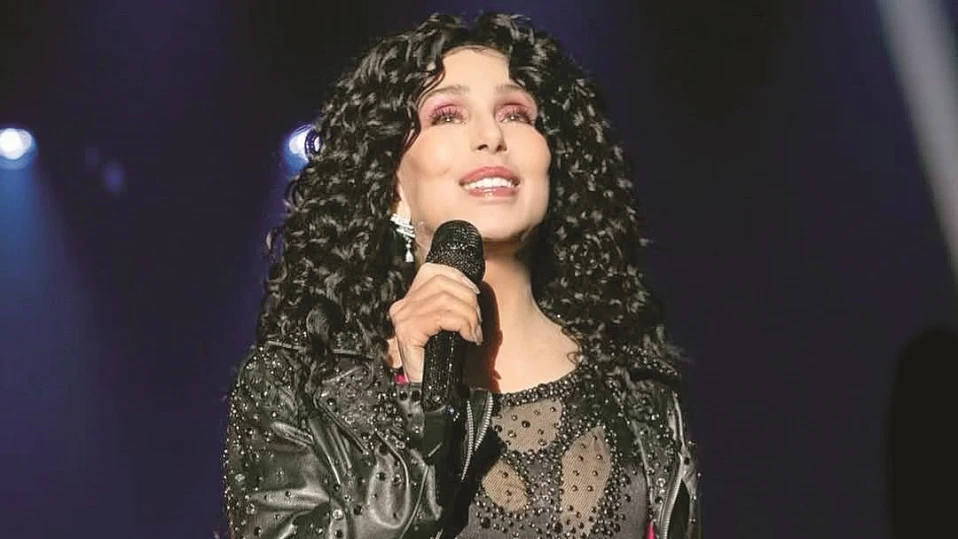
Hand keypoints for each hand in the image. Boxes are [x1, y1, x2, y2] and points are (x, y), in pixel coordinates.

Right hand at [387, 263, 482, 382]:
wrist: (428, 387)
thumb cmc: (438, 359)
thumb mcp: (446, 325)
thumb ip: (451, 304)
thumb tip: (472, 291)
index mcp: (409, 300)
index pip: (433, 271)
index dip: (458, 277)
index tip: (474, 291)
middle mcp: (403, 306)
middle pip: (442, 283)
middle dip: (468, 299)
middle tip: (477, 321)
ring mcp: (404, 318)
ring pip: (446, 300)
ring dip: (469, 315)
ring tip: (474, 331)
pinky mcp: (409, 331)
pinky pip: (443, 317)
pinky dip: (462, 324)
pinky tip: (468, 336)